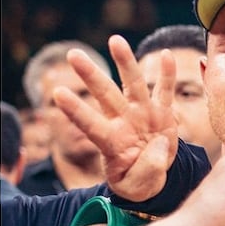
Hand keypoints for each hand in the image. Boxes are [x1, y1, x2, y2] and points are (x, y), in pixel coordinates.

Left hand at [52, 34, 179, 200]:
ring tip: (115, 40)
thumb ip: (146, 169)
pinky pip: (164, 91)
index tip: (58, 94)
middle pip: (105, 95)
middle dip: (91, 75)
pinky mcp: (162, 113)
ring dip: (125, 62)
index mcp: (111, 142)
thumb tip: (159, 144)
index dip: (76, 110)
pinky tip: (165, 55)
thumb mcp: (138, 186)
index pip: (90, 124)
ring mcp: (142, 114)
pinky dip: (166, 74)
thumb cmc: (138, 181)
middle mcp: (123, 121)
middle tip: (73, 54)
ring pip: (132, 84)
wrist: (153, 175)